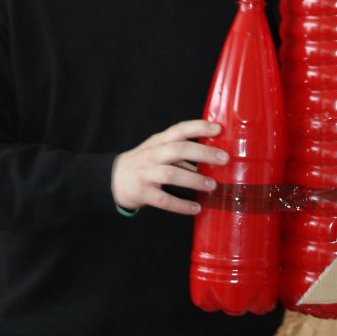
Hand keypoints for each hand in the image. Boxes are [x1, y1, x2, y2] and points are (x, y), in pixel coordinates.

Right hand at [111, 119, 227, 214]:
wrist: (112, 179)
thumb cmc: (144, 162)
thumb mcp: (160, 151)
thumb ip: (183, 154)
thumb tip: (212, 159)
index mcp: (159, 141)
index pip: (180, 129)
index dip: (199, 127)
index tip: (218, 129)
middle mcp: (152, 154)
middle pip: (178, 149)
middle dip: (203, 153)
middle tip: (224, 159)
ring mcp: (146, 173)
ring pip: (171, 174)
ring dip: (193, 180)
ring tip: (212, 185)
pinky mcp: (142, 193)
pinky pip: (164, 200)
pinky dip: (181, 205)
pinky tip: (195, 208)